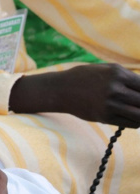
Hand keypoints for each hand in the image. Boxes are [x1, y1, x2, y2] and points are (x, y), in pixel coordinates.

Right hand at [10, 63, 139, 127]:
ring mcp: (111, 104)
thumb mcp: (106, 70)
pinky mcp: (106, 117)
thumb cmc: (86, 77)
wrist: (61, 89)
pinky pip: (132, 123)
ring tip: (134, 111)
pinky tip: (128, 116)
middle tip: (136, 103)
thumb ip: (127, 77)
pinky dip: (134, 121)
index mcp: (117, 73)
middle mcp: (115, 88)